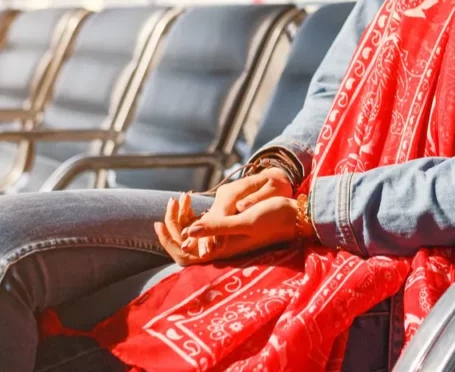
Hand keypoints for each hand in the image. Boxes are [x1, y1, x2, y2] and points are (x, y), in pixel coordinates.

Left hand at [153, 168, 296, 265]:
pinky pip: (204, 228)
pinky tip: (194, 202)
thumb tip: (187, 232)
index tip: (158, 221)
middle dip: (172, 226)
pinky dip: (195, 216)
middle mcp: (221, 248)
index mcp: (221, 250)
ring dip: (183, 219)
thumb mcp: (245, 220)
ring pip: (193, 236)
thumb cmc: (273, 218)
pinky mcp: (231, 231)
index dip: (167, 241)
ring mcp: (225, 240)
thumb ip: (217, 227)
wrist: (296, 217)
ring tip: (183, 198)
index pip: (184, 256)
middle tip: (172, 202)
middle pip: (185, 247)